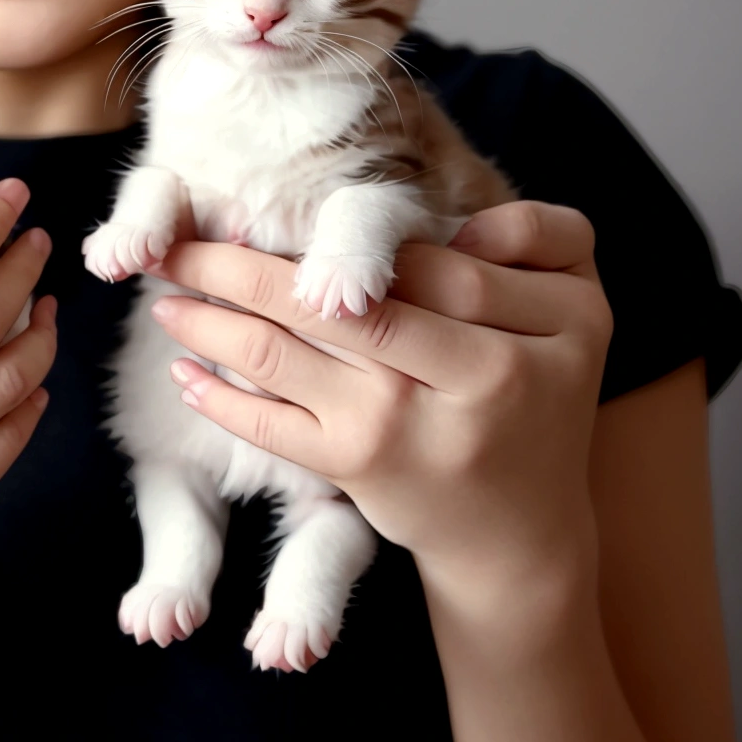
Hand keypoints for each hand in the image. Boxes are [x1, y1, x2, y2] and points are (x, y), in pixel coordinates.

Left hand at [149, 202, 613, 608]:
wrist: (522, 534)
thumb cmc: (542, 393)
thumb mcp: (575, 308)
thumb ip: (534, 239)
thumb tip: (451, 211)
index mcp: (534, 328)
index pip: (416, 260)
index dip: (334, 236)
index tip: (263, 208)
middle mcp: (470, 377)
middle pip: (334, 304)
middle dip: (238, 268)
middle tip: (176, 243)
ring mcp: (406, 429)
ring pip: (284, 355)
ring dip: (210, 321)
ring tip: (165, 295)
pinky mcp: (360, 471)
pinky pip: (271, 425)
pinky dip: (220, 394)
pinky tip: (184, 368)